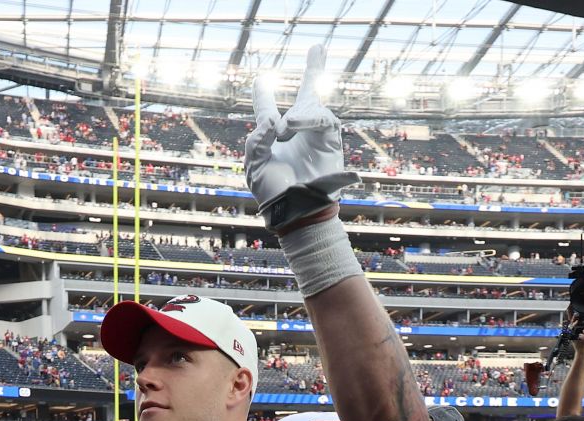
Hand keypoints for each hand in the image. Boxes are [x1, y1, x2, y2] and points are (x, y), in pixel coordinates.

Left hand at [245, 47, 356, 220]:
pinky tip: (291, 125)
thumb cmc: (272, 193)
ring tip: (284, 127)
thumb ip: (256, 140)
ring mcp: (314, 135)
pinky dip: (307, 118)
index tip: (261, 80)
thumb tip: (275, 122)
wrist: (295, 212)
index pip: (267, 109)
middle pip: (307, 94)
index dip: (264, 95)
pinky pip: (323, 119)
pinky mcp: (329, 141)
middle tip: (319, 47)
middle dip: (314, 71)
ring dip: (298, 113)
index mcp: (271, 138)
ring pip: (311, 106)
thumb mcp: (253, 165)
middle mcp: (295, 132)